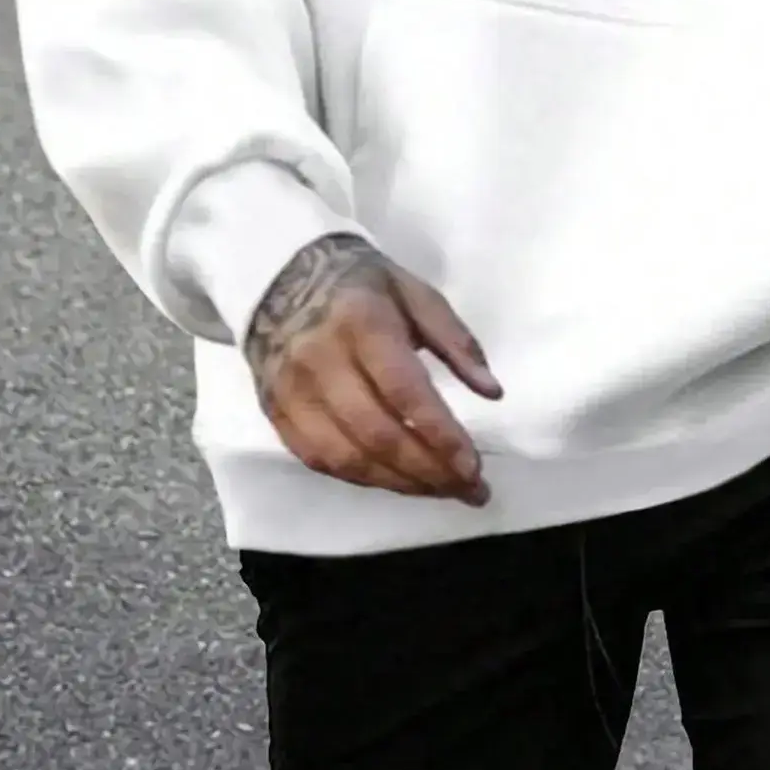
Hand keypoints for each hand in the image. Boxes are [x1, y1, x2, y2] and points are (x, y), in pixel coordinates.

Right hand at [244, 233, 502, 503]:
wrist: (283, 278)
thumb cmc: (364, 286)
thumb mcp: (416, 294)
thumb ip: (456, 341)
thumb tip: (492, 392)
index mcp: (362, 323)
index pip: (404, 390)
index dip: (440, 434)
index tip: (473, 467)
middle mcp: (321, 361)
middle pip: (377, 433)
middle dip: (428, 470)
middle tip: (469, 490)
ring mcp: (292, 391)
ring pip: (348, 457)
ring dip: (400, 483)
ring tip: (441, 491)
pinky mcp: (276, 413)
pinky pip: (319, 460)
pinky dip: (362, 478)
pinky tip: (396, 482)